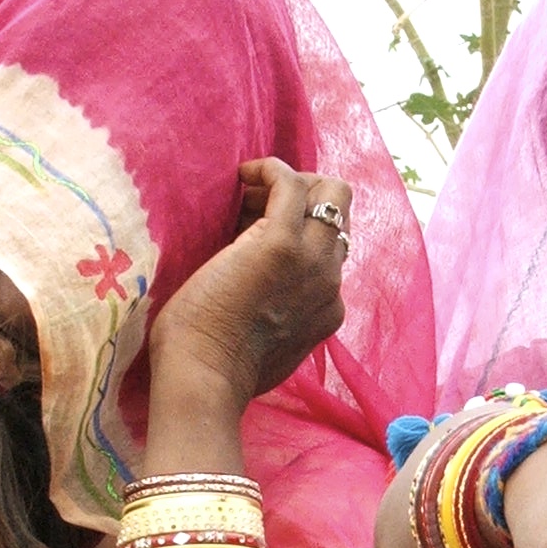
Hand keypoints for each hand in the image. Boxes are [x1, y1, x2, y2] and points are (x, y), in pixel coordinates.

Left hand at [147, 157, 349, 407]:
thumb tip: (257, 289)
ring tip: (246, 193)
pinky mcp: (281, 244)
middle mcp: (331, 283)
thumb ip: (281, 318)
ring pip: (330, 194)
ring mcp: (312, 262)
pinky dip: (269, 169)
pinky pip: (291, 183)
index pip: (330, 249)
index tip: (255, 229)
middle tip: (257, 203)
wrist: (205, 378)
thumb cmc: (217, 368)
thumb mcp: (268, 346)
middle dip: (306, 198)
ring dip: (287, 183)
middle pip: (341, 215)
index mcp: (329, 309)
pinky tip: (242, 174)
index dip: (298, 230)